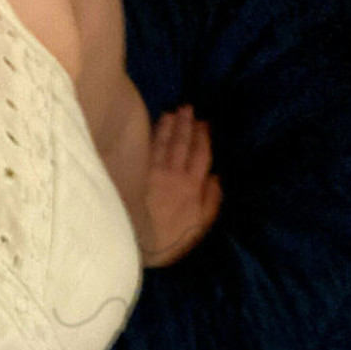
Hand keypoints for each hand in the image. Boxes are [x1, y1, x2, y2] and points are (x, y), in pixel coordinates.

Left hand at [141, 104, 222, 266]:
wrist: (135, 242)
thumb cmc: (169, 240)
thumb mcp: (198, 227)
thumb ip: (210, 202)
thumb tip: (216, 178)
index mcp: (192, 186)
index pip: (200, 156)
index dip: (203, 138)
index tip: (205, 124)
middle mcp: (174, 174)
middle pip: (182, 145)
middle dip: (187, 125)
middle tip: (188, 108)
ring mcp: (153, 171)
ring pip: (164, 143)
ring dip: (169, 126)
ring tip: (172, 112)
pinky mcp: (134, 173)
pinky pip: (147, 149)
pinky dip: (152, 136)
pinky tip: (154, 127)